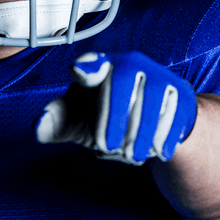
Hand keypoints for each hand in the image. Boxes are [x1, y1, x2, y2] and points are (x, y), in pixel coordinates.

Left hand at [36, 50, 197, 164]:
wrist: (149, 124)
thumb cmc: (105, 117)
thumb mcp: (79, 122)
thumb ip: (58, 123)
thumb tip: (38, 128)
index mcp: (99, 67)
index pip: (91, 62)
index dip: (88, 65)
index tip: (81, 72)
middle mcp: (130, 63)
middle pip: (124, 80)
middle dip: (116, 116)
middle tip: (108, 147)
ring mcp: (158, 75)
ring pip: (153, 96)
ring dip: (142, 130)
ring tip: (132, 156)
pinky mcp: (181, 93)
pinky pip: (176, 110)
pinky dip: (166, 134)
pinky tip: (158, 153)